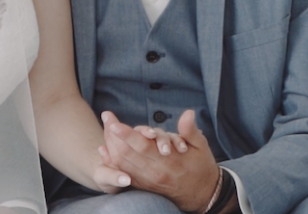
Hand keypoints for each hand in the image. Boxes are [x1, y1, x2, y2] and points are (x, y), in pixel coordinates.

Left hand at [99, 110, 220, 212]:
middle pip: (127, 153)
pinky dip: (113, 161)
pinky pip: (123, 173)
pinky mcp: (144, 185)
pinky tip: (105, 148)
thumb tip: (188, 113)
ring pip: (122, 163)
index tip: (114, 123)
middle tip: (106, 118)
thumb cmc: (201, 166)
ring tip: (105, 129)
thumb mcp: (201, 147)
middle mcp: (156, 172)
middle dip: (113, 135)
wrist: (202, 194)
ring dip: (111, 146)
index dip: (126, 134)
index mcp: (170, 162)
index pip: (143, 146)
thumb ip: (190, 131)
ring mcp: (148, 180)